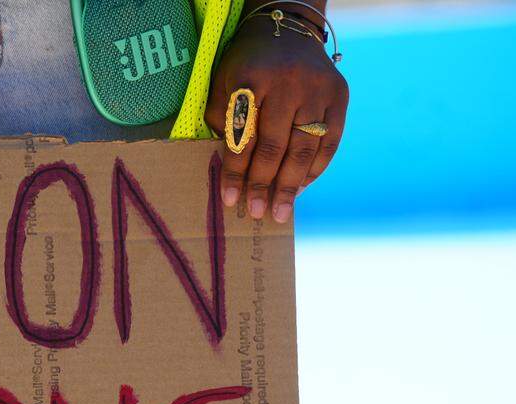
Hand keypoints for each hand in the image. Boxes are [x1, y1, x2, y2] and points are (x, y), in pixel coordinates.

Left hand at [205, 14, 348, 223]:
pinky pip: (330, 142)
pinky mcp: (339, 96)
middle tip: (256, 212)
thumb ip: (223, 122)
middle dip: (264, 184)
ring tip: (280, 211)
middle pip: (276, 146)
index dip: (236, 171)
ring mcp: (318, 90)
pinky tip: (300, 188)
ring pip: (305, 148)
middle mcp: (290, 84)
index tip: (230, 200)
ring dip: (291, 185)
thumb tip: (227, 171)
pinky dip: (315, 169)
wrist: (288, 31)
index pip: (244, 136)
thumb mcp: (223, 84)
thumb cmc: (247, 65)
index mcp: (253, 79)